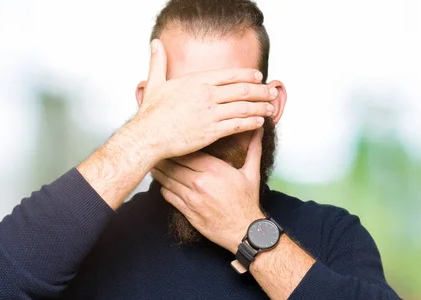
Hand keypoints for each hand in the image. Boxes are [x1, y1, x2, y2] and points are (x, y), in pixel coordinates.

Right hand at [129, 39, 276, 161]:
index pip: (229, 74)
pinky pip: (238, 125)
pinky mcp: (212, 131)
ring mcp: (210, 113)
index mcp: (196, 81)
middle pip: (241, 89)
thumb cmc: (151, 113)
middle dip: (260, 90)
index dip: (247, 75)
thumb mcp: (154, 83)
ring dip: (261, 106)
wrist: (149, 136)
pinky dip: (251, 122)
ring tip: (271, 107)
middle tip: (272, 91)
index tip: (258, 76)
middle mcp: (206, 95)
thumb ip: (158, 62)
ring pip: (244, 107)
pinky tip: (260, 122)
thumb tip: (156, 43)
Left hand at [151, 128, 265, 252]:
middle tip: (158, 149)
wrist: (244, 230)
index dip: (178, 146)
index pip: (188, 151)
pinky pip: (168, 195)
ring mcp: (191, 197)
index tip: (172, 140)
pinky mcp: (187, 210)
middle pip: (173, 164)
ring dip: (160, 171)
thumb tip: (258, 130)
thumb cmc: (247, 202)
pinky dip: (163, 187)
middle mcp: (200, 182)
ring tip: (155, 163)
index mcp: (214, 169)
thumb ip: (253, 149)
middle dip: (165, 156)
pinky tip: (163, 182)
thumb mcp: (252, 173)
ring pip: (167, 179)